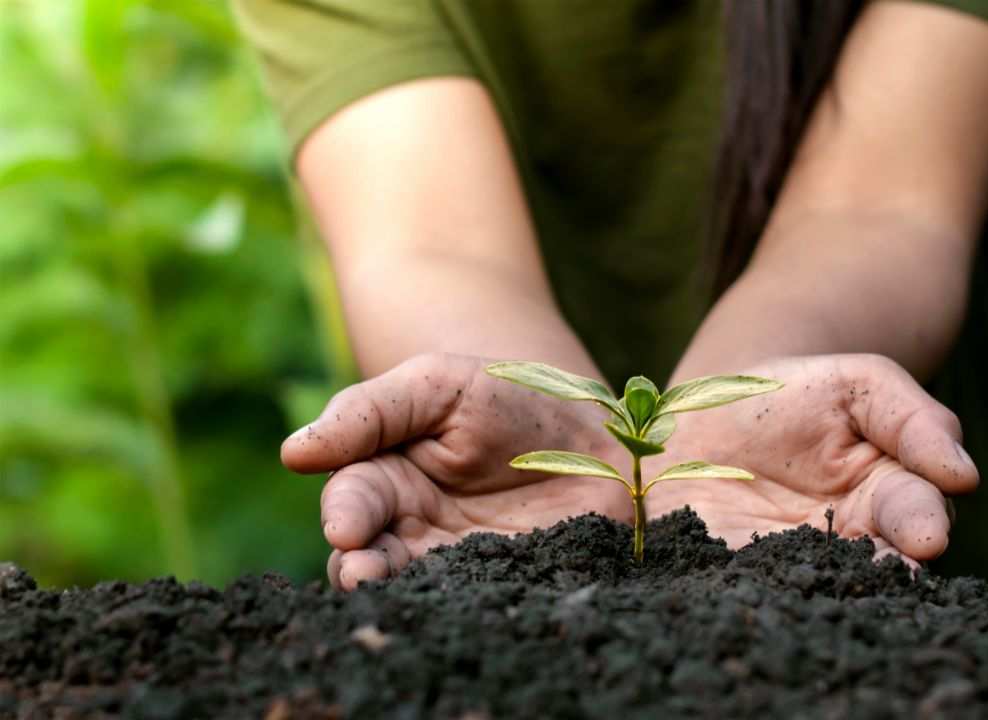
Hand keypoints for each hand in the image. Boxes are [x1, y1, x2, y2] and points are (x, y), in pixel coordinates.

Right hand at [282, 353, 630, 589]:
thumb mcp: (439, 384)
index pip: (351, 500)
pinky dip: (465, 607)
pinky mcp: (506, 586)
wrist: (597, 431)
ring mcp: (458, 564)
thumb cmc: (508, 394)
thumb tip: (293, 452)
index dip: (345, 515)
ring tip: (395, 591)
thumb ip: (369, 413)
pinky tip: (463, 605)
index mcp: (386, 479)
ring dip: (400, 594)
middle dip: (359, 568)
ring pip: (413, 590)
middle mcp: (412, 530)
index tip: (345, 527)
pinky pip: (478, 603)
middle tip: (363, 573)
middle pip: (368, 559)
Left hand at [647, 355, 978, 565]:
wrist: (708, 415)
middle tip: (887, 574)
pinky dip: (761, 595)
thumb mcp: (859, 385)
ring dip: (829, 592)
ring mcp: (797, 566)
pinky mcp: (743, 577)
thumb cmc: (796, 395)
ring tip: (828, 593)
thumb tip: (963, 476)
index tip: (926, 536)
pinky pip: (756, 592)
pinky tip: (760, 594)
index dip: (921, 522)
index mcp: (891, 496)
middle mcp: (853, 543)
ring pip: (824, 590)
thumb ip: (913, 420)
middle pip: (880, 566)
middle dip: (885, 570)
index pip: (917, 511)